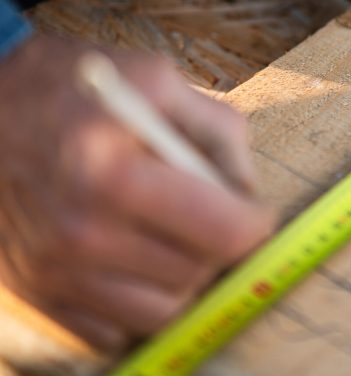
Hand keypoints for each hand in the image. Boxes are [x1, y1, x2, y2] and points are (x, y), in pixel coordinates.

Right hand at [0, 36, 274, 351]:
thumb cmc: (73, 88)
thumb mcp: (156, 78)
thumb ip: (219, 129)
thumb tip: (247, 191)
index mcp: (114, 173)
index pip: (224, 233)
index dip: (254, 222)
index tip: (253, 212)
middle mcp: (80, 233)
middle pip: (199, 273)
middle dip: (219, 245)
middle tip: (210, 214)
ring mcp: (55, 271)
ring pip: (165, 310)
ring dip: (183, 275)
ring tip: (172, 233)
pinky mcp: (40, 294)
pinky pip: (118, 329)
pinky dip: (139, 300)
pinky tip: (133, 256)